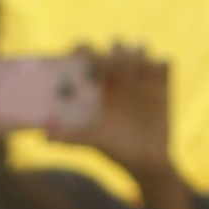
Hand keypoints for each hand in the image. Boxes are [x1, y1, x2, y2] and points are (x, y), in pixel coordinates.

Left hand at [67, 44, 172, 178]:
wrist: (146, 161)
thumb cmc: (115, 147)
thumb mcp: (93, 141)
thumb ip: (70, 136)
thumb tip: (45, 136)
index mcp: (97, 79)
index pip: (87, 52)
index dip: (82, 50)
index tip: (79, 57)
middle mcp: (118, 71)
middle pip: (115, 46)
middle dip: (113, 51)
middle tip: (110, 62)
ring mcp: (142, 74)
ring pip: (139, 48)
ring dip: (136, 53)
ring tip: (134, 66)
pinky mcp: (162, 81)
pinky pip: (164, 63)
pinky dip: (159, 65)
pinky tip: (153, 78)